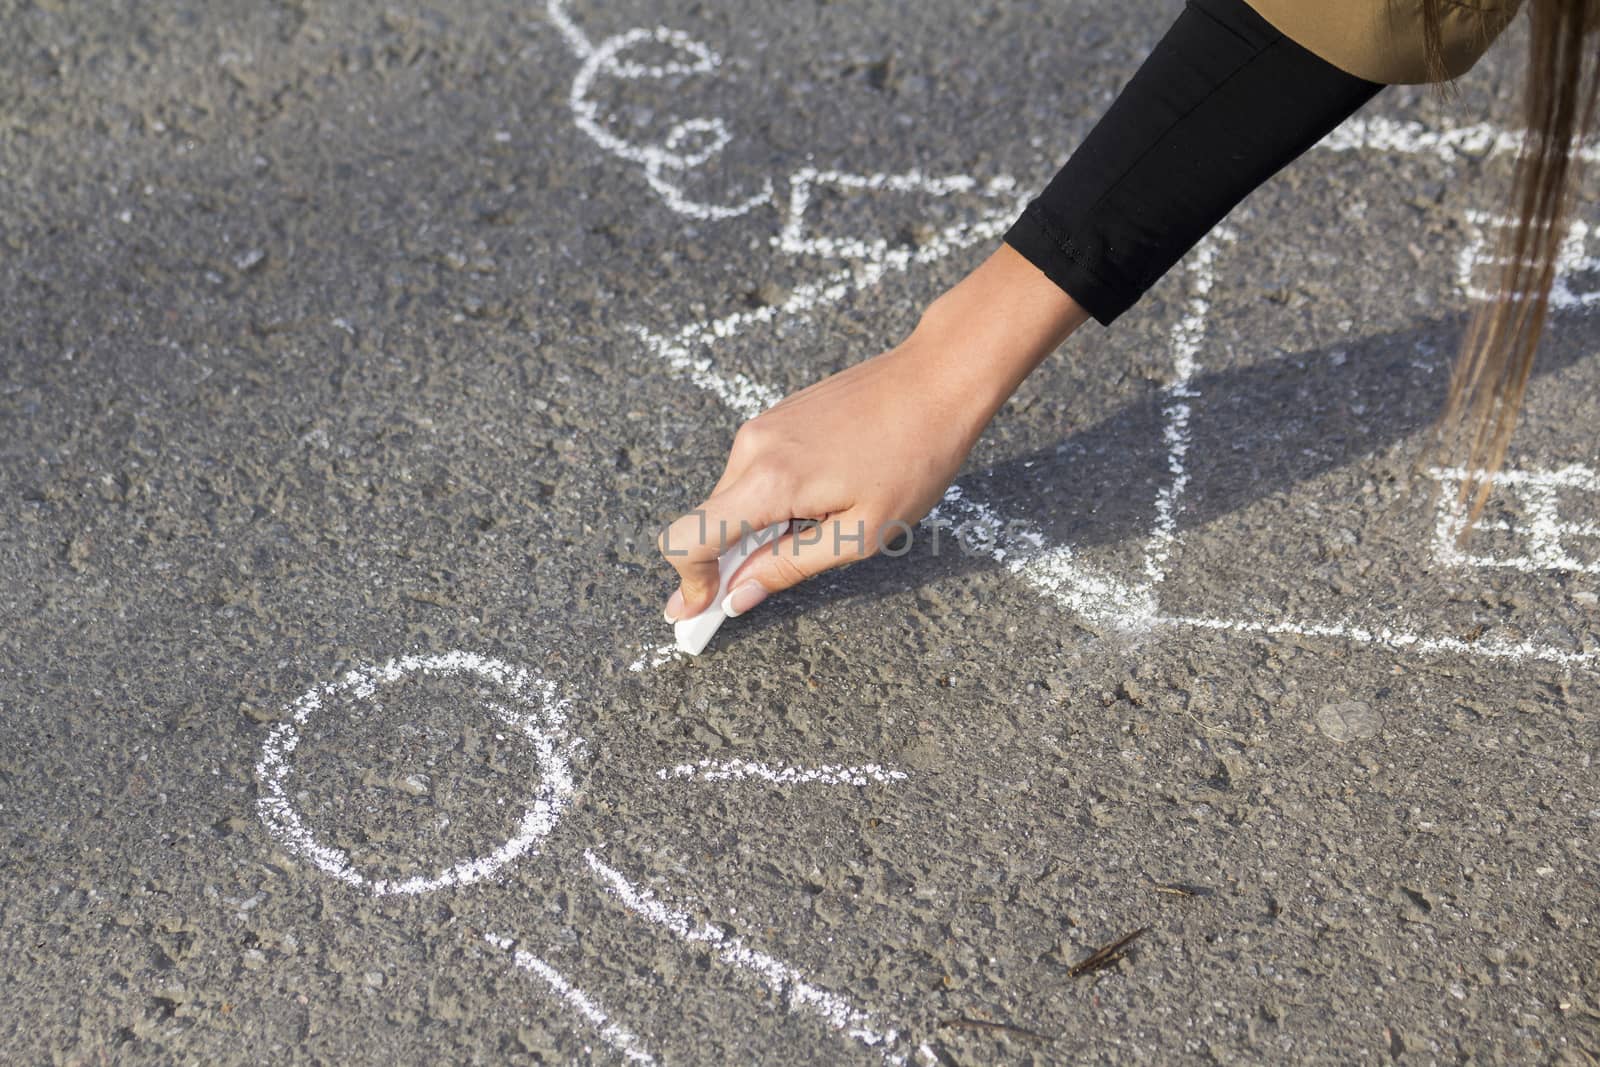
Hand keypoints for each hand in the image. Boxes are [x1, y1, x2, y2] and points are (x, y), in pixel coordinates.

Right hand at [659, 243, 1089, 620]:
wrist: (937, 379)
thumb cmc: (913, 458)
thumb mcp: (860, 533)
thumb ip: (788, 567)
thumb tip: (736, 599)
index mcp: (767, 482)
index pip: (687, 539)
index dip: (688, 583)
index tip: (702, 610)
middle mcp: (751, 448)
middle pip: (706, 522)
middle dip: (722, 562)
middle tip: (756, 590)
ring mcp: (762, 427)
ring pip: (731, 497)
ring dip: (754, 529)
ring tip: (821, 528)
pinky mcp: (777, 416)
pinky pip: (753, 472)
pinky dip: (768, 500)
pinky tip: (823, 500)